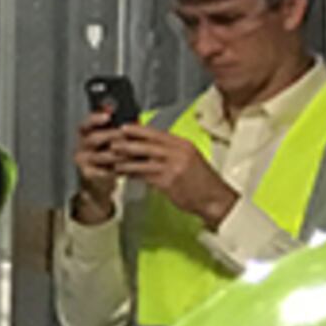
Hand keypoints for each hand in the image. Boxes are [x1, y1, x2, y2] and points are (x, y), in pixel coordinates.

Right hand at [69, 112, 129, 222]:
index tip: (108, 116)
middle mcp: (81, 145)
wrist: (97, 178)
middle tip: (128, 136)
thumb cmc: (106, 151)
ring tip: (135, 153)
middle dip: (113, 136)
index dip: (96, 119)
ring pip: (102, 156)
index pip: (86, 123)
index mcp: (84, 133)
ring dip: (119, 154)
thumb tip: (120, 110)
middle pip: (94, 138)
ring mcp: (83, 160)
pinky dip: (117, 169)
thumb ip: (114, 123)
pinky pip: (104, 171)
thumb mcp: (108, 135)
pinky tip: (129, 167)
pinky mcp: (88, 173)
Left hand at [106, 125, 235, 224]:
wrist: (213, 198)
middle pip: (147, 145)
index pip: (157, 133)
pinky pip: (144, 176)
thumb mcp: (188, 157)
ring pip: (143, 161)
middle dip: (127, 143)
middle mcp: (178, 153)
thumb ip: (170, 149)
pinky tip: (123, 174)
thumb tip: (147, 143)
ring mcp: (173, 167)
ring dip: (125, 161)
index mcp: (183, 144)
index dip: (138, 130)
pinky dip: (132, 174)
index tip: (124, 127)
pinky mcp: (168, 182)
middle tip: (111, 142)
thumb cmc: (200, 179)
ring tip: (112, 160)